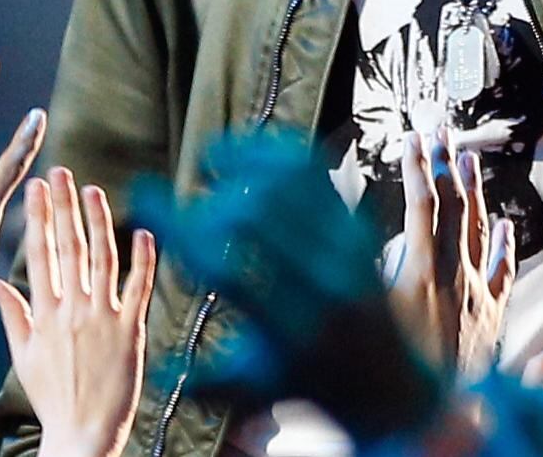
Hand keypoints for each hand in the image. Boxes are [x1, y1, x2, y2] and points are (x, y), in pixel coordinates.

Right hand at [0, 169, 157, 456]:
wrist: (82, 433)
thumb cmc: (52, 397)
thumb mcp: (24, 356)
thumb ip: (14, 315)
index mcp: (45, 313)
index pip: (39, 253)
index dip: (38, 216)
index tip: (37, 186)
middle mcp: (73, 309)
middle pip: (68, 247)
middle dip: (64, 206)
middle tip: (62, 172)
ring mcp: (103, 318)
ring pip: (102, 259)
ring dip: (99, 221)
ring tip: (94, 190)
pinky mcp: (131, 331)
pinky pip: (139, 288)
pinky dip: (143, 260)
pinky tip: (144, 232)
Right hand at [130, 131, 439, 442]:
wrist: (395, 388)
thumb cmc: (315, 387)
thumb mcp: (261, 390)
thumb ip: (209, 380)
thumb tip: (159, 366)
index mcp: (288, 328)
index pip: (222, 266)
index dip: (176, 226)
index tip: (147, 195)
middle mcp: (322, 285)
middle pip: (255, 215)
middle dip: (214, 202)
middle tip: (196, 205)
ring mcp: (346, 253)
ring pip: (291, 182)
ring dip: (247, 162)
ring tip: (215, 156)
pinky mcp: (360, 232)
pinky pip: (320, 176)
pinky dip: (281, 155)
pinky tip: (253, 152)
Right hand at [384, 132, 516, 381]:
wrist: (439, 418)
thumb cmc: (395, 375)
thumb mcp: (367, 320)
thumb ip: (367, 273)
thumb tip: (359, 234)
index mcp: (420, 274)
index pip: (421, 204)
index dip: (417, 166)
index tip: (411, 137)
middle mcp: (454, 278)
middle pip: (453, 207)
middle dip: (446, 164)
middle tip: (442, 130)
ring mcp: (476, 296)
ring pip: (480, 231)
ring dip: (474, 191)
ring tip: (470, 158)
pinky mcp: (490, 318)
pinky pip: (503, 273)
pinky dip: (504, 245)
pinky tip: (505, 226)